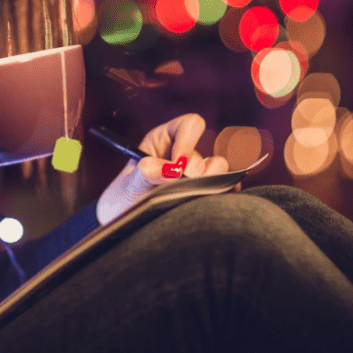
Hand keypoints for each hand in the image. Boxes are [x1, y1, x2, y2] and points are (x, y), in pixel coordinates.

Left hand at [96, 114, 230, 224]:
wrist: (126, 227)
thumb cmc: (124, 201)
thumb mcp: (129, 187)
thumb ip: (145, 175)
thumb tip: (168, 169)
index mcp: (164, 140)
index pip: (189, 125)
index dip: (188, 141)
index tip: (177, 166)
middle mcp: (183, 155)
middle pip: (204, 154)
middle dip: (194, 172)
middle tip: (179, 189)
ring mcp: (197, 174)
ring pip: (218, 170)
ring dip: (208, 185)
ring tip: (189, 199)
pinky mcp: (207, 192)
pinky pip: (227, 187)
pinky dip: (225, 193)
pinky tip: (213, 203)